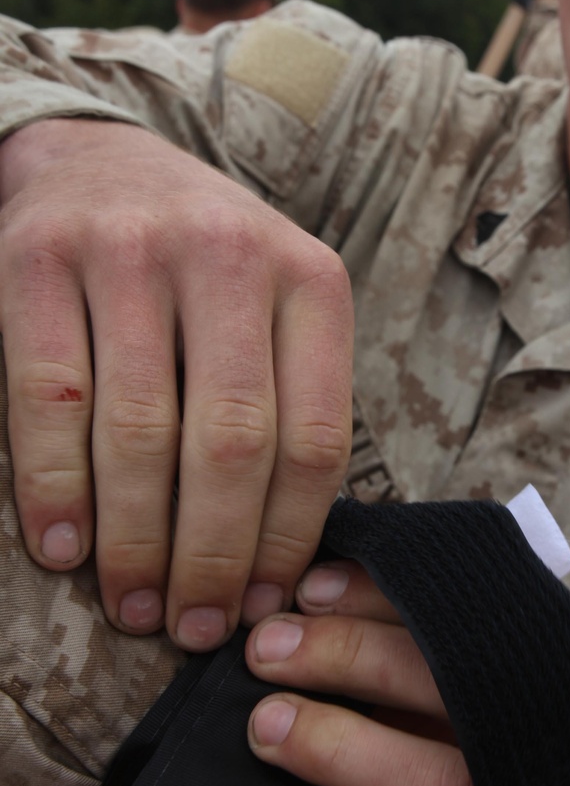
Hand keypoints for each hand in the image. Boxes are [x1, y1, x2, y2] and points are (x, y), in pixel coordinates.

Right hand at [0, 118, 352, 648]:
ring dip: (134, 540)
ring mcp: (129, 250)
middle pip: (231, 444)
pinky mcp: (37, 257)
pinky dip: (55, 488)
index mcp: (309, 277)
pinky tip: (62, 550)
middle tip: (191, 627)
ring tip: (134, 605)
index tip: (260, 604)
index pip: (315, 436)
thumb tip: (276, 561)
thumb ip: (288, 402)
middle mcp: (228, 254)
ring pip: (139, 431)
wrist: (99, 157)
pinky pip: (49, 397)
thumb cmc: (201, 266)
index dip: (288, 537)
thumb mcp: (275, 307)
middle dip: (211, 555)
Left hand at [246, 565, 569, 785]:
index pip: (495, 622)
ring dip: (345, 754)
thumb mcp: (513, 731)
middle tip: (271, 651)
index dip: (395, 600)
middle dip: (358, 659)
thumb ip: (443, 675)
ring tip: (269, 729)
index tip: (313, 591)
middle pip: (475, 695)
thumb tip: (319, 612)